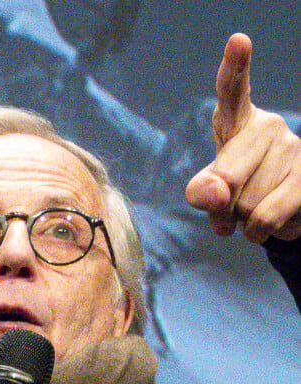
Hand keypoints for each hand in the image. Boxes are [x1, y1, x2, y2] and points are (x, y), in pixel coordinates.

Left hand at [186, 33, 300, 242]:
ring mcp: (294, 149)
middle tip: (227, 203)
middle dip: (219, 205)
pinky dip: (260, 232)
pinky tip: (271, 221)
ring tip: (254, 208)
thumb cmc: (234, 191)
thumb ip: (202, 191)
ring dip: (242, 221)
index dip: (235, 68)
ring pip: (247, 205)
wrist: (275, 210)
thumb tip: (217, 195)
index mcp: (235, 121)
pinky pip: (269, 217)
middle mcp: (268, 127)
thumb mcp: (207, 190)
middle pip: (224, 179)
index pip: (232, 91)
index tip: (239, 41)